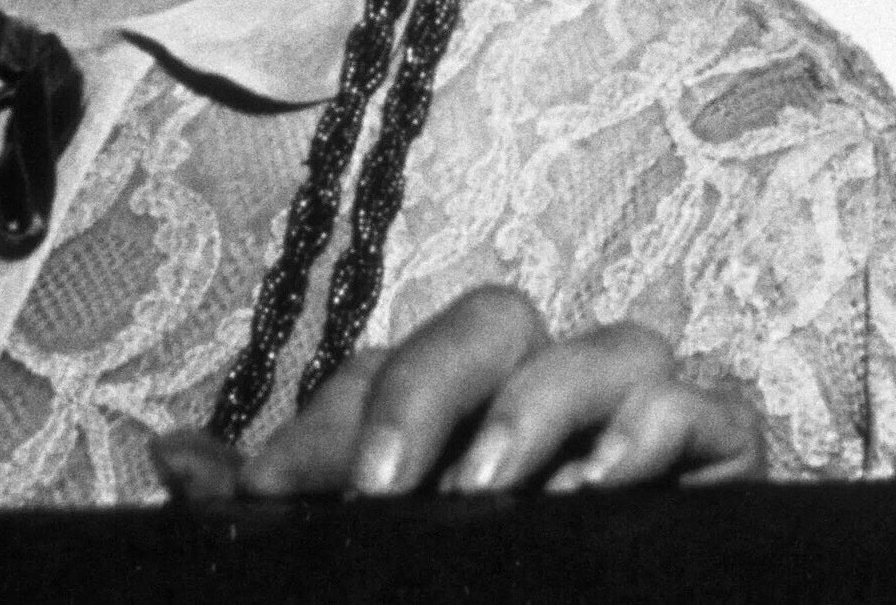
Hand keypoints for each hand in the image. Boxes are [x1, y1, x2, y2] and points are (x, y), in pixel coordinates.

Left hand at [152, 284, 764, 500]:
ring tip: (489, 491)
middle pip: (497, 318)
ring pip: (615, 342)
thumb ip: (275, 506)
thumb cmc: (475, 589)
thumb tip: (174, 455)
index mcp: (457, 408)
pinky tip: (599, 485)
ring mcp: (640, 417)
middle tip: (385, 485)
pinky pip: (710, 404)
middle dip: (433, 383)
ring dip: (545, 404)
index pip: (386, 368)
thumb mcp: (355, 554)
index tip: (274, 497)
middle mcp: (547, 391)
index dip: (326, 423)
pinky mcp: (720, 457)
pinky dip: (659, 426)